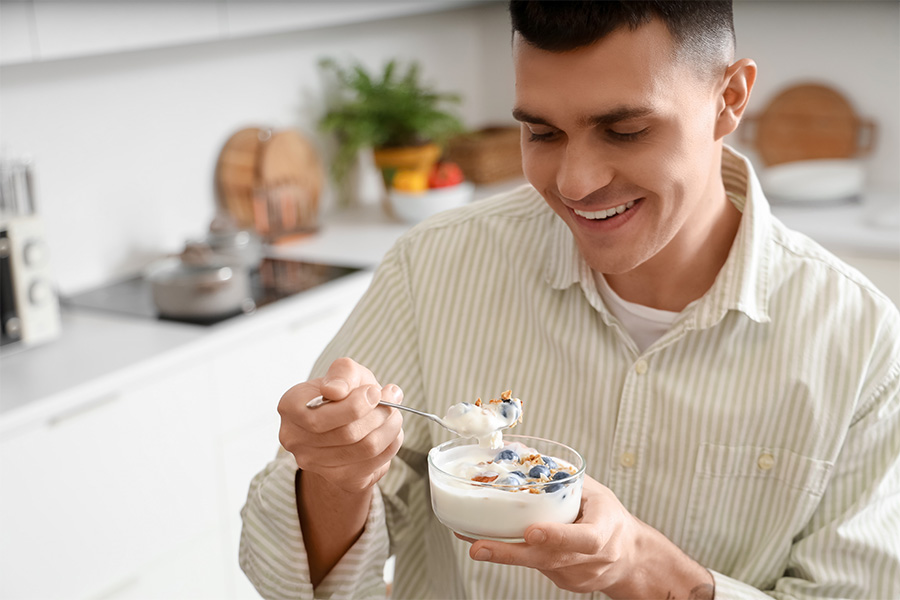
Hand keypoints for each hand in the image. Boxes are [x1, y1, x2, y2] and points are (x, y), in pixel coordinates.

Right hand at [278, 357, 404, 493]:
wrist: (347, 420)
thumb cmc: (345, 392)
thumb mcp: (344, 372)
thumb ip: (341, 374)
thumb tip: (335, 391)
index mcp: (290, 407)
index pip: (319, 417)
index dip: (354, 405)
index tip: (375, 391)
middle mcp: (295, 439)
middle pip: (346, 434)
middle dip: (378, 414)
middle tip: (392, 399)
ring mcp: (315, 463)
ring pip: (365, 449)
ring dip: (389, 428)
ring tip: (394, 413)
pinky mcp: (340, 478)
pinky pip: (374, 463)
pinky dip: (390, 444)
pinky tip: (391, 431)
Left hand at [460, 476, 712, 597]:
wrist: (630, 557)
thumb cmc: (608, 518)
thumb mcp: (596, 492)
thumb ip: (563, 477)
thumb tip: (522, 452)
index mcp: (605, 532)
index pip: (584, 538)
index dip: (557, 536)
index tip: (532, 531)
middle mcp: (591, 559)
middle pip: (549, 558)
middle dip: (510, 553)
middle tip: (479, 548)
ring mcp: (577, 576)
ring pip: (538, 564)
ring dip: (506, 553)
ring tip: (477, 543)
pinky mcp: (565, 583)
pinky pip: (538, 568)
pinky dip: (519, 555)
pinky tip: (500, 547)